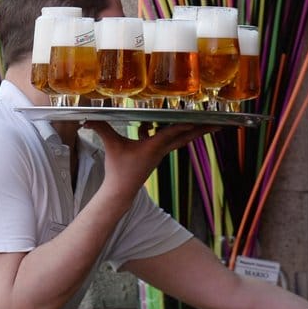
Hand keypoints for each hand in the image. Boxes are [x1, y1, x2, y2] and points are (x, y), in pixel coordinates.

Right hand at [86, 121, 217, 193]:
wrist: (121, 191)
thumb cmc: (118, 169)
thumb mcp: (111, 146)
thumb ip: (101, 129)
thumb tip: (86, 117)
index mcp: (155, 145)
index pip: (175, 131)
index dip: (188, 123)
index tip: (203, 118)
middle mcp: (162, 149)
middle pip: (187, 136)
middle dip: (203, 129)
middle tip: (220, 123)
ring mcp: (160, 153)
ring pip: (180, 138)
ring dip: (191, 130)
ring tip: (205, 122)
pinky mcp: (156, 155)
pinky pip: (167, 140)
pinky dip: (169, 132)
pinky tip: (154, 125)